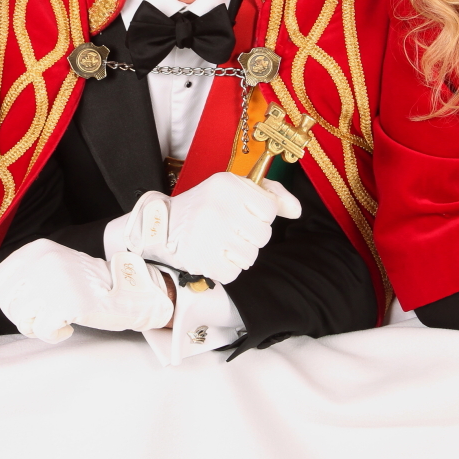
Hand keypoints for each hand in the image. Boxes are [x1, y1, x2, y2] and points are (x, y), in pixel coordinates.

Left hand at [0, 240, 171, 343]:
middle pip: (9, 304)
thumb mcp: (43, 274)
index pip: (0, 284)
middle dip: (27, 316)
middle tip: (52, 310)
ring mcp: (55, 280)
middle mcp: (43, 260)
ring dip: (40, 326)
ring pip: (22, 319)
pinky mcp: (67, 302)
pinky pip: (42, 331)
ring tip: (61, 315)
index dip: (16, 302)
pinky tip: (69, 324)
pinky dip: (54, 334)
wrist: (125, 292)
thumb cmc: (82, 285)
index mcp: (35, 249)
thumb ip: (9, 279)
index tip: (40, 299)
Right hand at [107, 173, 301, 284]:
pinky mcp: (201, 259)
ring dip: (239, 254)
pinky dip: (226, 269)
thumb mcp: (235, 189)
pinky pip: (234, 273)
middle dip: (250, 237)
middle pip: (262, 236)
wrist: (160, 226)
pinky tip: (212, 254)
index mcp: (227, 185)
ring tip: (220, 242)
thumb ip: (270, 195)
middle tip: (230, 230)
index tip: (244, 214)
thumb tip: (297, 210)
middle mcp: (218, 207)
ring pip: (250, 256)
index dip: (260, 216)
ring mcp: (209, 235)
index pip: (269, 210)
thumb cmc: (205, 206)